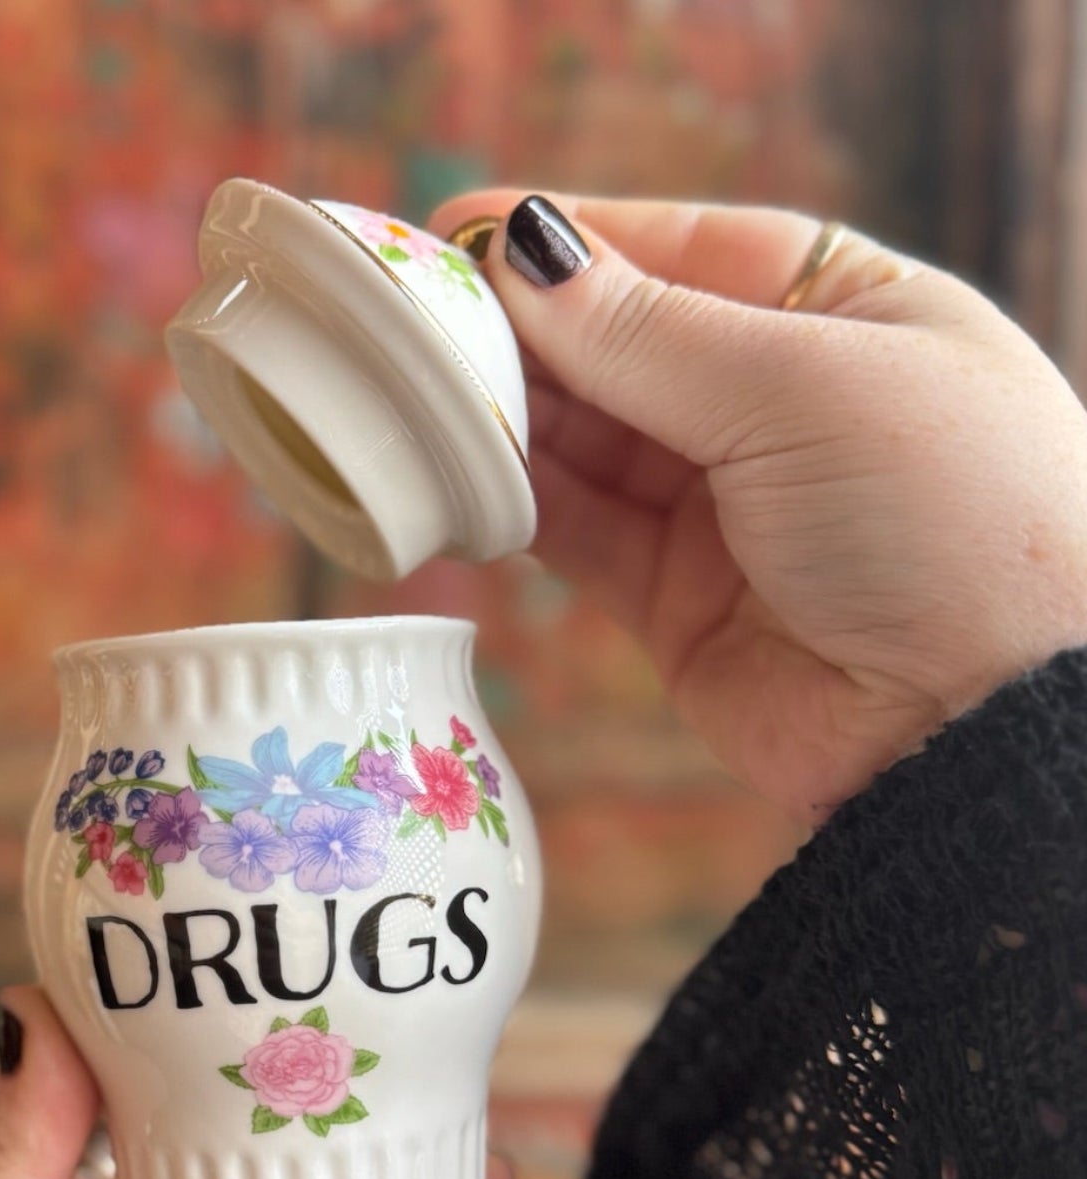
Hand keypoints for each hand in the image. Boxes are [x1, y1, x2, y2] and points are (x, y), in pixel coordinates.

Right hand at [429, 192, 1086, 821]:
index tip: (466, 232)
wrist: (976, 725)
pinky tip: (465, 477)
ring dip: (513, 422)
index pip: (689, 253)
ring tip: (427, 397)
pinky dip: (522, 508)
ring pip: (590, 445)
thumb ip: (648, 334)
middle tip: (422, 320)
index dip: (580, 242)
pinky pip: (579, 535)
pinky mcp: (677, 602)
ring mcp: (726, 509)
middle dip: (528, 334)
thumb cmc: (942, 518)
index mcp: (847, 317)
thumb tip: (529, 255)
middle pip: (625, 349)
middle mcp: (782, 407)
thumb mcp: (800, 388)